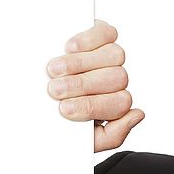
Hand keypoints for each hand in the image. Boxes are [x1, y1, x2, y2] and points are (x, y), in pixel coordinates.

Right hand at [46, 20, 144, 152]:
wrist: (35, 104)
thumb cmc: (59, 123)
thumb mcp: (85, 140)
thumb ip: (113, 135)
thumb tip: (138, 114)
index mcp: (114, 104)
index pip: (120, 104)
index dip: (92, 106)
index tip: (64, 109)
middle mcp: (115, 80)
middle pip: (117, 79)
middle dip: (82, 85)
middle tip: (54, 90)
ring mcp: (109, 57)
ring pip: (114, 56)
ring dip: (81, 64)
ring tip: (54, 70)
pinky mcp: (100, 34)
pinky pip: (106, 33)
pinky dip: (88, 39)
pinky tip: (68, 48)